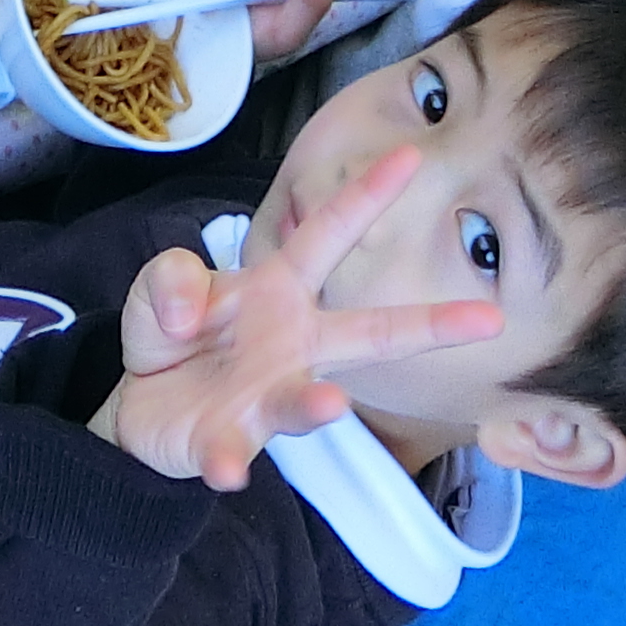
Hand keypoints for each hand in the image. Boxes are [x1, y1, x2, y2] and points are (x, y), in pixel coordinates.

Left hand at [96, 146, 498, 488]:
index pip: (328, 233)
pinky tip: (227, 469)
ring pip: (301, 400)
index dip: (368, 194)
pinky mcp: (229, 440)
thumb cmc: (174, 333)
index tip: (411, 157)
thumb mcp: (161, 285)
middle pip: (369, 333)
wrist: (136, 406)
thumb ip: (173, 278)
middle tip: (489, 319)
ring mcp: (265, 397)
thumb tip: (189, 309)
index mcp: (280, 289)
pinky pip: (232, 449)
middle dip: (431, 325)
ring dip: (315, 405)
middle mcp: (291, 344)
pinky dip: (229, 458)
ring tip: (331, 404)